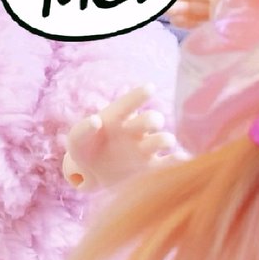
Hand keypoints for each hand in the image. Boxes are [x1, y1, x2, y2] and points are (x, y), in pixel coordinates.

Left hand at [63, 85, 178, 191]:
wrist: (88, 172)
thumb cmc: (82, 147)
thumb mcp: (76, 138)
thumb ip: (83, 128)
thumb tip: (95, 120)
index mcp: (117, 117)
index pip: (130, 103)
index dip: (140, 95)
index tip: (150, 88)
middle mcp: (134, 129)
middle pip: (152, 119)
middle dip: (153, 119)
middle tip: (151, 122)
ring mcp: (143, 147)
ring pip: (162, 139)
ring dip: (165, 139)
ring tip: (164, 142)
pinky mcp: (148, 166)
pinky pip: (166, 163)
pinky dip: (176, 161)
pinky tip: (182, 158)